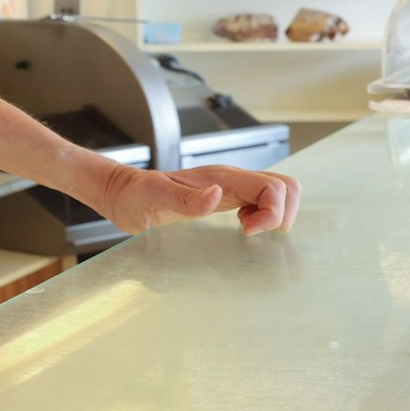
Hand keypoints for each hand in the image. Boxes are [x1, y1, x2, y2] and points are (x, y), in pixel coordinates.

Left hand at [99, 163, 300, 235]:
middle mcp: (231, 180)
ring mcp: (231, 188)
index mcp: (221, 178)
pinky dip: (266, 217)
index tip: (248, 231)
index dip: (273, 212)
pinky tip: (243, 228)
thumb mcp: (154, 198)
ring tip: (249, 230)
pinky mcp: (228, 199)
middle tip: (253, 232)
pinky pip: (264, 202)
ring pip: (280, 193)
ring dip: (277, 216)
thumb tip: (216, 195)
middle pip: (286, 186)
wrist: (123, 195)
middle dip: (282, 214)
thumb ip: (185, 199)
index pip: (273, 186)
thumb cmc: (136, 197)